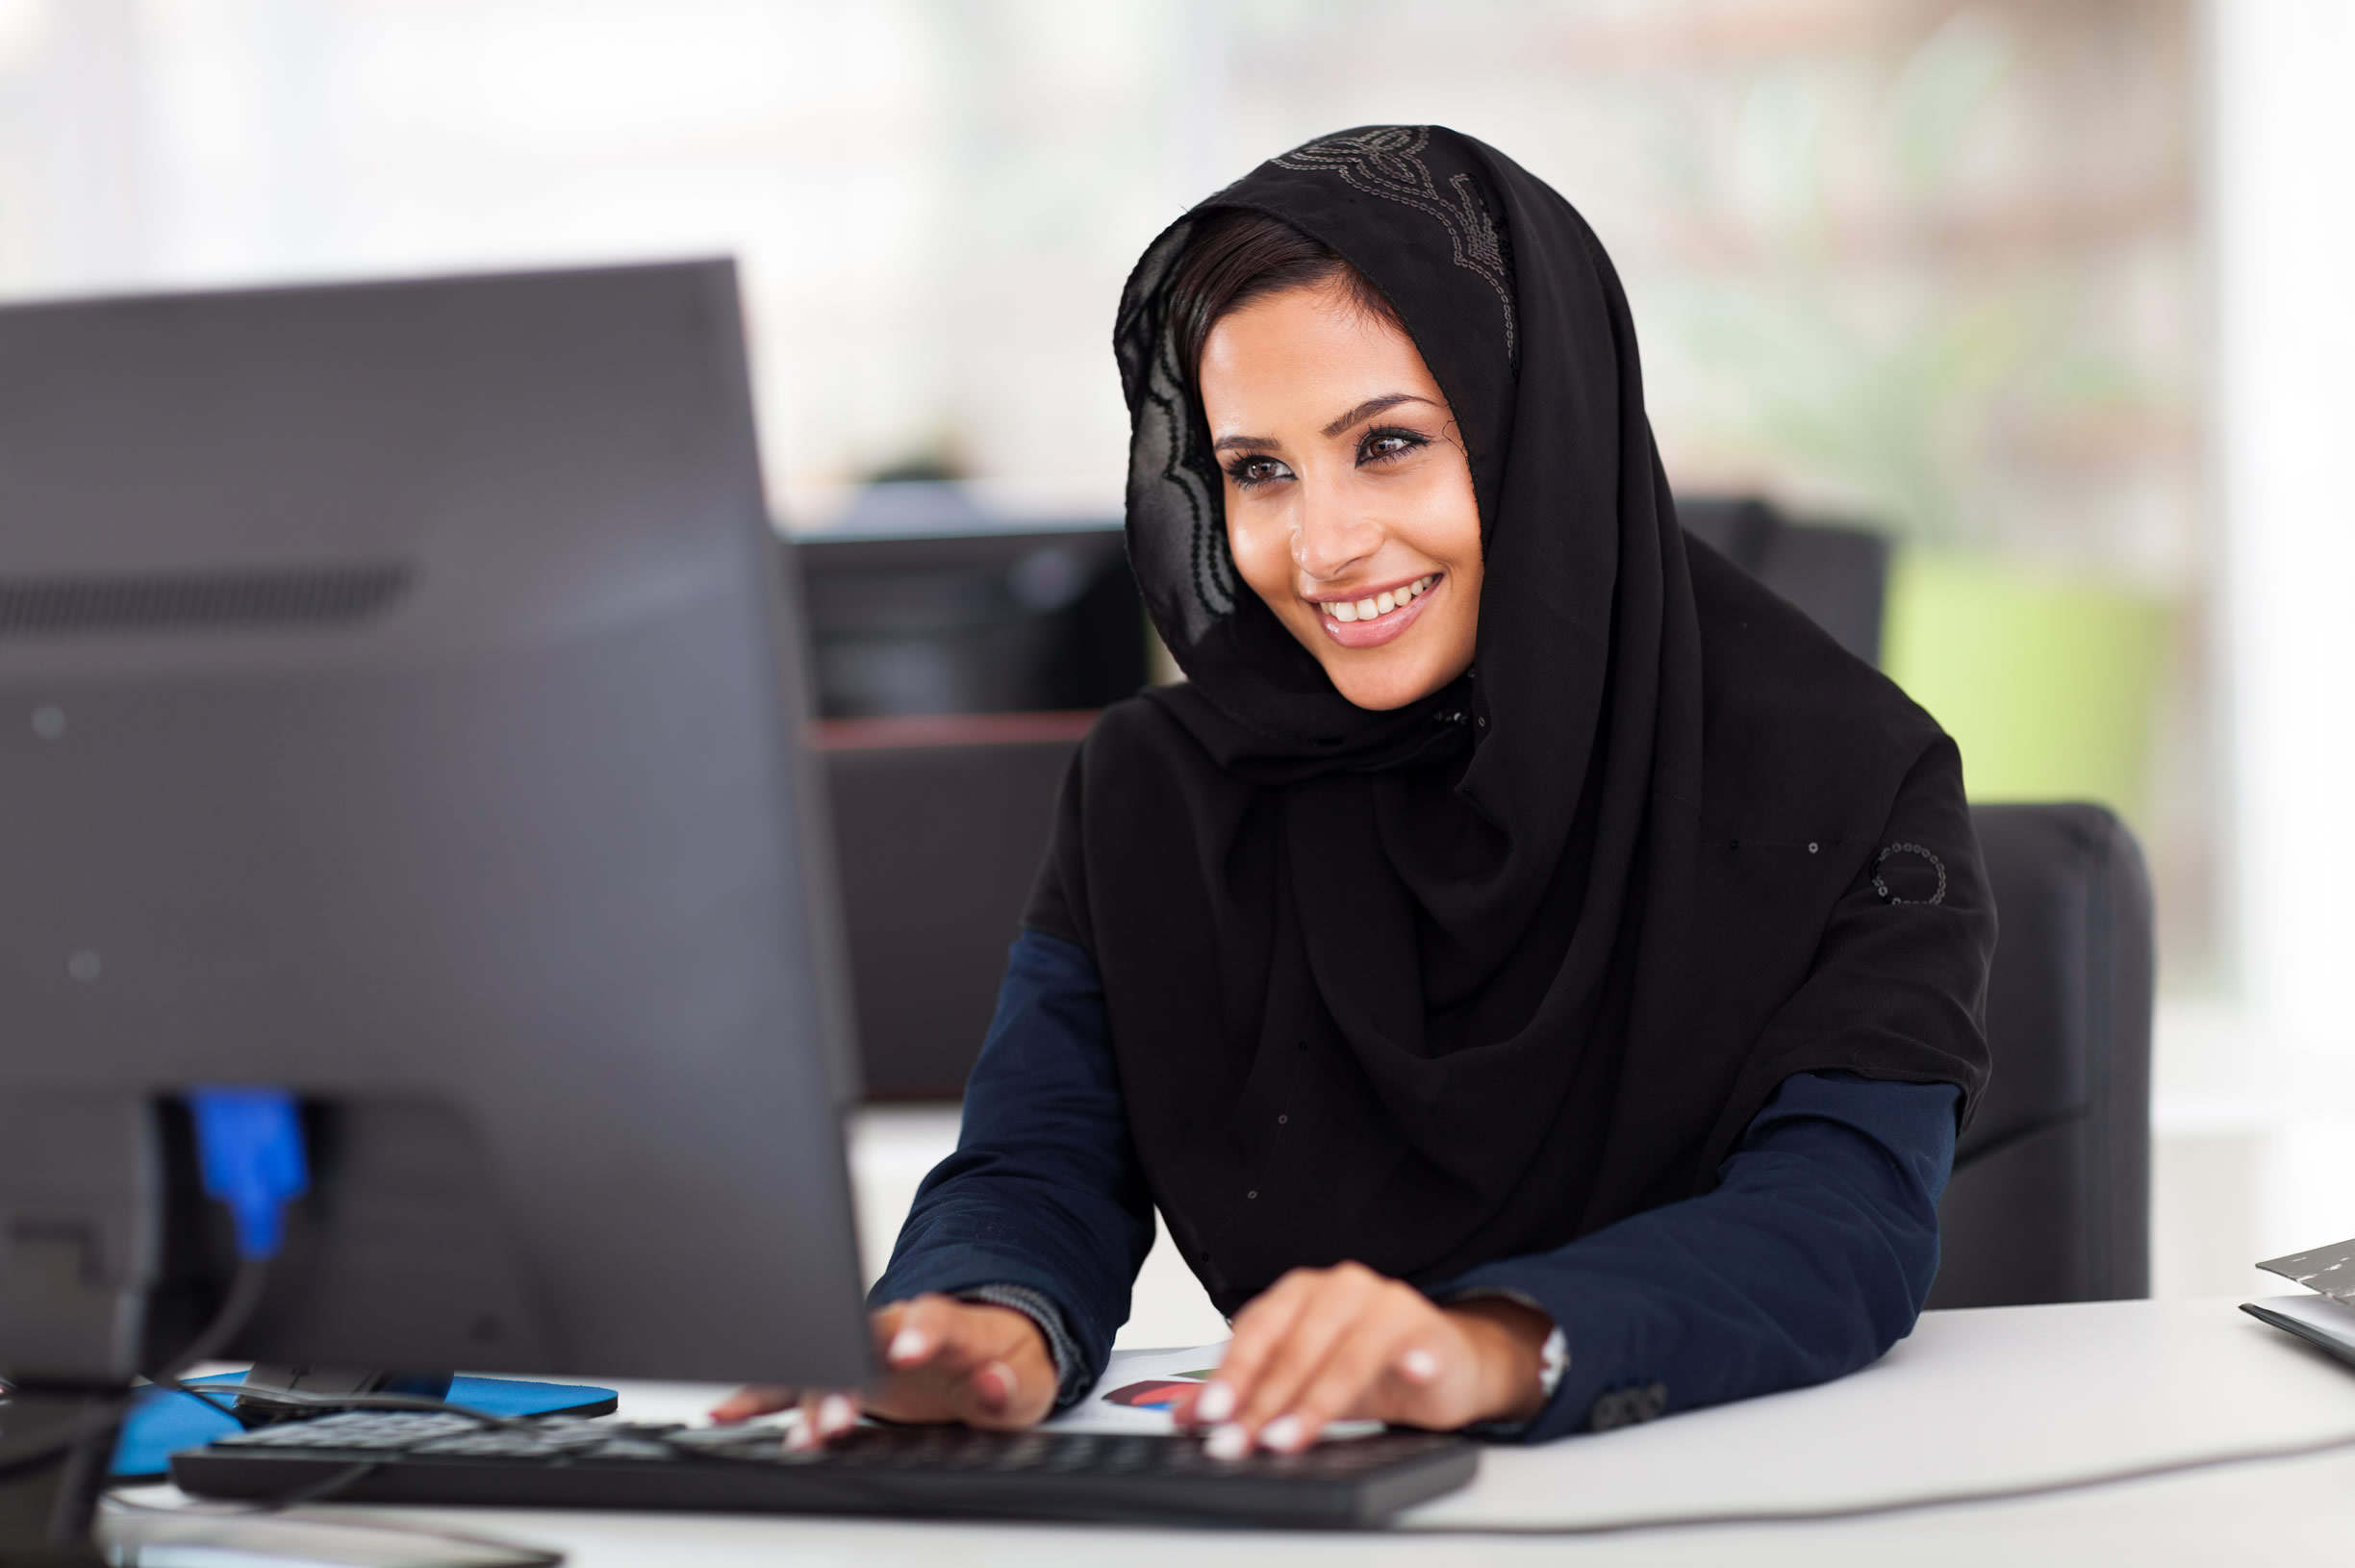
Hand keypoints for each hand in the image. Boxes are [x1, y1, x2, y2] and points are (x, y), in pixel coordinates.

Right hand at [709, 1294, 1056, 1447]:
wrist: (991, 1347)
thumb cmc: (1007, 1361)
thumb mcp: (1030, 1379)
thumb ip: (1010, 1385)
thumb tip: (995, 1383)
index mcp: (950, 1323)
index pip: (935, 1318)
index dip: (921, 1331)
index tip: (910, 1350)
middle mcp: (899, 1329)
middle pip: (864, 1343)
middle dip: (846, 1380)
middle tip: (837, 1422)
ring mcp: (864, 1349)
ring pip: (824, 1363)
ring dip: (807, 1399)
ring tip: (798, 1437)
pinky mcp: (843, 1373)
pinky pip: (796, 1379)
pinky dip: (761, 1395)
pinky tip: (726, 1412)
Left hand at [1171, 1262, 1551, 1456]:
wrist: (1442, 1366)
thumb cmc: (1368, 1370)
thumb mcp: (1300, 1386)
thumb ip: (1246, 1394)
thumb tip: (1186, 1417)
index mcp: (1299, 1294)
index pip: (1254, 1331)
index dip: (1230, 1374)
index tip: (1210, 1416)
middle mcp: (1339, 1289)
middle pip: (1293, 1344)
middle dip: (1262, 1399)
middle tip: (1242, 1440)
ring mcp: (1385, 1303)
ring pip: (1343, 1352)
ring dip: (1314, 1400)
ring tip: (1288, 1438)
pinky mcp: (1427, 1328)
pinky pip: (1413, 1345)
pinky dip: (1410, 1361)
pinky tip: (1408, 1377)